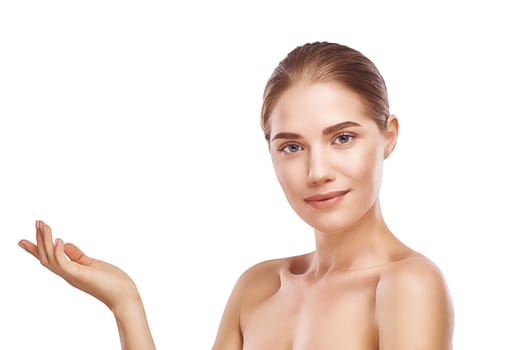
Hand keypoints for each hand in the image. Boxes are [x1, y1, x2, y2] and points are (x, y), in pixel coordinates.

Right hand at [18, 220, 139, 312]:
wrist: (124, 297)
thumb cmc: (112, 282)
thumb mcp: (91, 264)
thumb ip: (77, 255)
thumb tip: (65, 244)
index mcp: (70, 271)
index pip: (48, 259)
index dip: (35, 250)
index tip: (22, 240)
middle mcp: (68, 274)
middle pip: (45, 258)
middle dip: (39, 240)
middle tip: (37, 222)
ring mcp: (73, 276)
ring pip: (50, 259)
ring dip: (46, 241)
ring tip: (44, 225)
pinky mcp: (80, 275)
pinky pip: (64, 263)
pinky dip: (59, 251)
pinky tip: (59, 239)